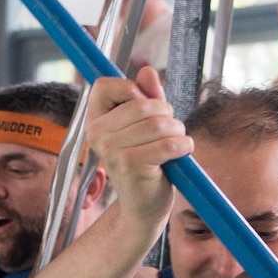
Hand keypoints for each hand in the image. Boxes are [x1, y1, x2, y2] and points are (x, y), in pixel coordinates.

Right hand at [86, 66, 189, 228]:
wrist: (144, 206)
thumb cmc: (145, 164)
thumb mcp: (146, 125)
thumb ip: (147, 97)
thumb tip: (147, 71)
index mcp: (94, 120)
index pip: (106, 85)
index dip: (132, 90)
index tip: (146, 107)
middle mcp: (96, 134)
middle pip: (142, 103)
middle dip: (167, 114)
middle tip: (170, 130)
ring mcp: (111, 151)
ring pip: (158, 123)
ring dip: (177, 131)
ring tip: (176, 143)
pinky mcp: (130, 165)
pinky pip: (167, 144)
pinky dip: (183, 146)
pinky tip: (182, 152)